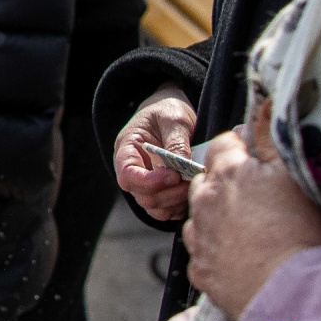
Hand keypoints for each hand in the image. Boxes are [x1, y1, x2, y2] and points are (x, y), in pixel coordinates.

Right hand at [114, 82, 197, 220]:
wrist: (171, 110)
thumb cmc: (167, 110)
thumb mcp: (173, 118)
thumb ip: (177, 142)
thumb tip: (183, 167)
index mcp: (127, 149)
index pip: (128, 175)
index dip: (150, 182)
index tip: (174, 175)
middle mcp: (134, 169)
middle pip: (142, 196)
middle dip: (168, 194)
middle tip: (190, 182)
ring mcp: (146, 182)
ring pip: (154, 207)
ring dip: (175, 202)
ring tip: (192, 187)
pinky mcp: (160, 190)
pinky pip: (166, 211)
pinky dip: (179, 208)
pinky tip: (191, 192)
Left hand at [181, 104, 320, 318]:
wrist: (287, 289)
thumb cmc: (294, 229)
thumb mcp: (290, 175)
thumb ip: (270, 139)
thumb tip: (264, 106)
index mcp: (226, 172)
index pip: (223, 144)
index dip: (240, 149)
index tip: (254, 159)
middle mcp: (203, 200)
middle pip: (207, 180)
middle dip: (225, 184)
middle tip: (254, 198)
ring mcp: (198, 235)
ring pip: (200, 216)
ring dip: (216, 217)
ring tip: (247, 230)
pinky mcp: (199, 267)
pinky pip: (202, 251)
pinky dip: (216, 250)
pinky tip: (238, 256)